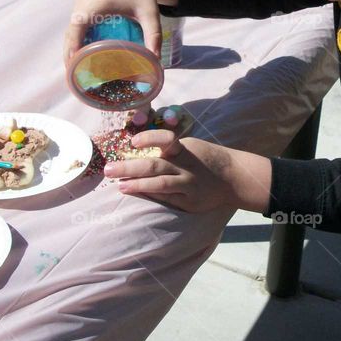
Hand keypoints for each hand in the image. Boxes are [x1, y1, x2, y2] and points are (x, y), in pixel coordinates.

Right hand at [63, 0, 179, 61]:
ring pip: (72, 25)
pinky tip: (80, 48)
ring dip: (71, 43)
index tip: (72, 63)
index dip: (73, 45)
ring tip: (74, 63)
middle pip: (71, 29)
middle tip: (73, 71)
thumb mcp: (150, 15)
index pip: (77, 27)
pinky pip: (76, 19)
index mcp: (97, 3)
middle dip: (69, 50)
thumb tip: (156, 59)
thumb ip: (153, 36)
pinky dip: (75, 34)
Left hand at [104, 130, 271, 214]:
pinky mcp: (190, 201)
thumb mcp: (190, 147)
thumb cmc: (205, 159)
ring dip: (137, 185)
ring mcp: (188, 185)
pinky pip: (168, 199)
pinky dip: (151, 195)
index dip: (149, 139)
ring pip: (160, 184)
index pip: (166, 140)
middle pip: (155, 165)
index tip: (133, 142)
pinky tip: (137, 194)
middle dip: (129, 167)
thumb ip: (169, 149)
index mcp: (184, 150)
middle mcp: (185, 166)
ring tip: (120, 186)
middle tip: (108, 170)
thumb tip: (138, 150)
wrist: (232, 177)